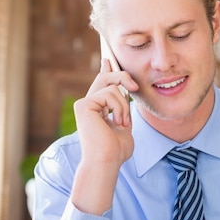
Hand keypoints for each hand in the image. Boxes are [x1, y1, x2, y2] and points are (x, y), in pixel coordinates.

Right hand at [70, 59, 138, 214]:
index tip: (109, 58)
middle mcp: (87, 104)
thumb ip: (123, 108)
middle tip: (135, 87)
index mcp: (96, 109)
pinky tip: (118, 122)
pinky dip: (119, 107)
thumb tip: (127, 92)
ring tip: (123, 123)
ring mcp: (84, 104)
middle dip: (123, 76)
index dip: (107, 69)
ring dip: (124, 105)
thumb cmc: (116, 150)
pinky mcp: (83, 105)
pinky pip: (108, 94)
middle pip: (106, 77)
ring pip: (112, 86)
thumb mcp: (124, 125)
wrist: (107, 161)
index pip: (101, 83)